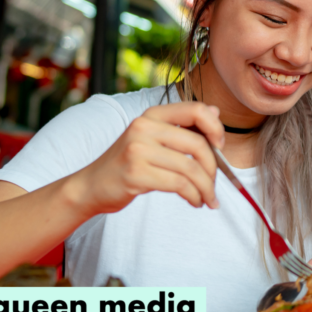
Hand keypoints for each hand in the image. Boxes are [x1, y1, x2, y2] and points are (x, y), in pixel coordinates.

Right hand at [67, 102, 224, 215]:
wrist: (91, 186)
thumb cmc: (128, 163)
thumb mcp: (152, 138)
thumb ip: (182, 126)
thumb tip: (215, 112)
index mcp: (152, 115)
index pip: (195, 109)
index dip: (215, 128)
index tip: (220, 147)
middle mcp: (144, 128)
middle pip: (198, 145)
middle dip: (213, 169)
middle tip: (214, 185)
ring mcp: (138, 150)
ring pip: (190, 169)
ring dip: (205, 188)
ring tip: (207, 199)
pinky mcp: (136, 174)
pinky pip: (179, 185)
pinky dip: (194, 196)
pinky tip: (195, 202)